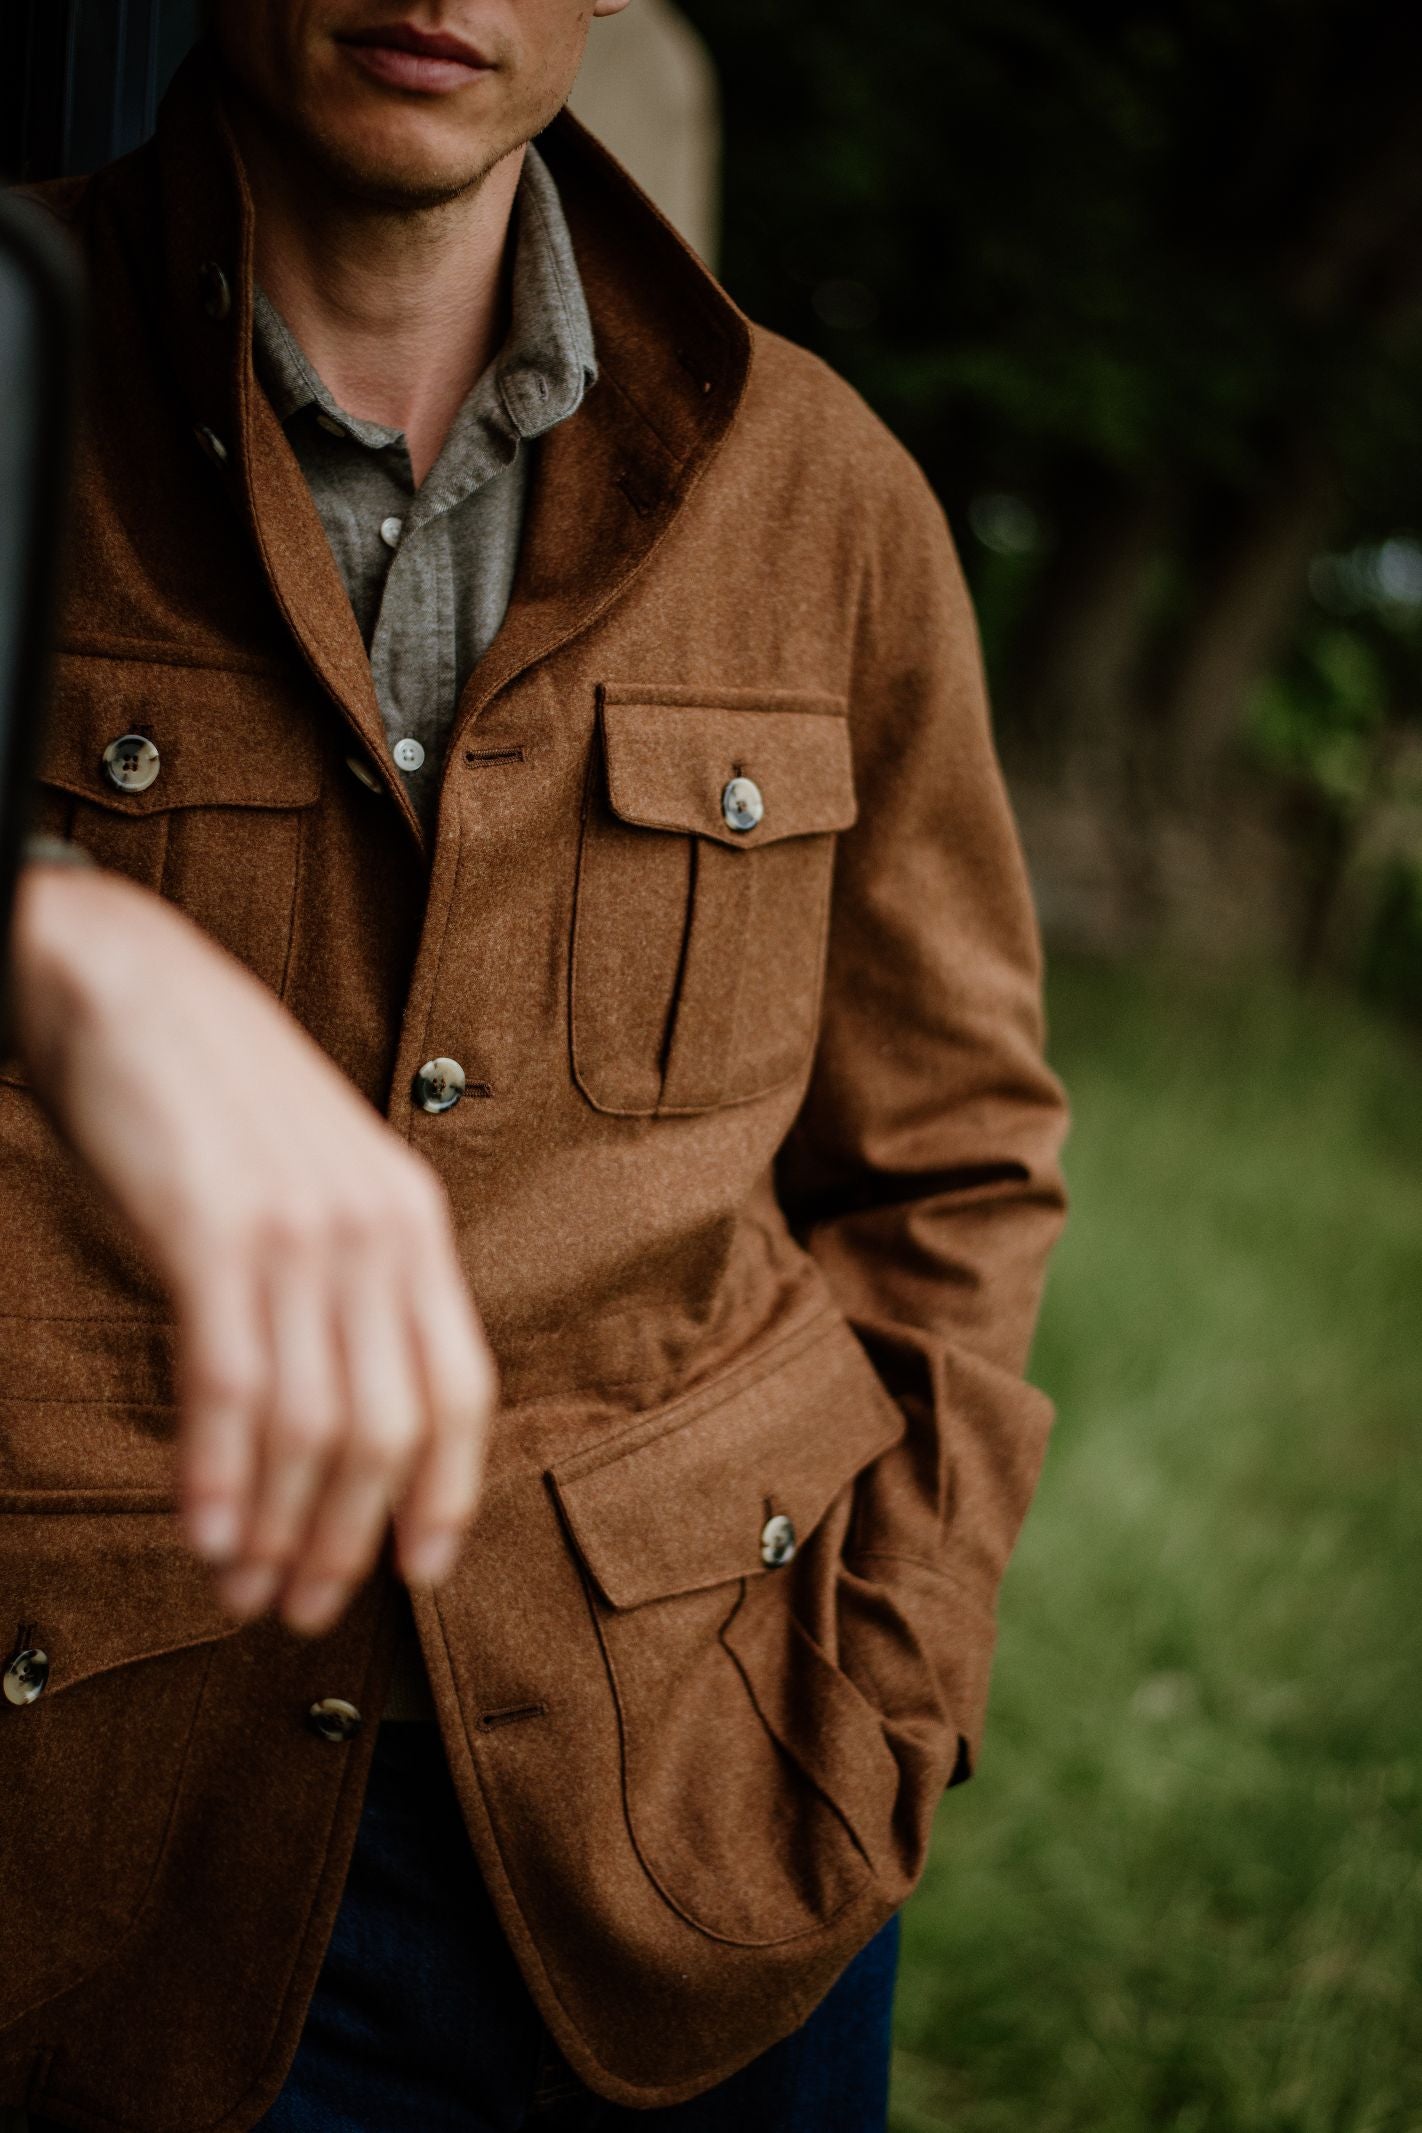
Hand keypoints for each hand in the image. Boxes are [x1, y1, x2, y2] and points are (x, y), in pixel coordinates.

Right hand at [11, 861, 496, 1635]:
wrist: (128, 983)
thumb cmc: (215, 1092)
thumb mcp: (318, 1178)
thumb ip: (345, 1275)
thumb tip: (336, 1404)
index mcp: (413, 1222)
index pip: (461, 1388)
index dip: (447, 1494)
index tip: (417, 1571)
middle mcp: (375, 1231)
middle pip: (387, 1430)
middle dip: (346, 1539)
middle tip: (300, 1607)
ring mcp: (299, 1230)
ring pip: (310, 1425)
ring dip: (275, 1526)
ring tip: (241, 1587)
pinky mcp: (215, 1229)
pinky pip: (230, 1383)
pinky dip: (217, 1473)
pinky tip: (201, 1530)